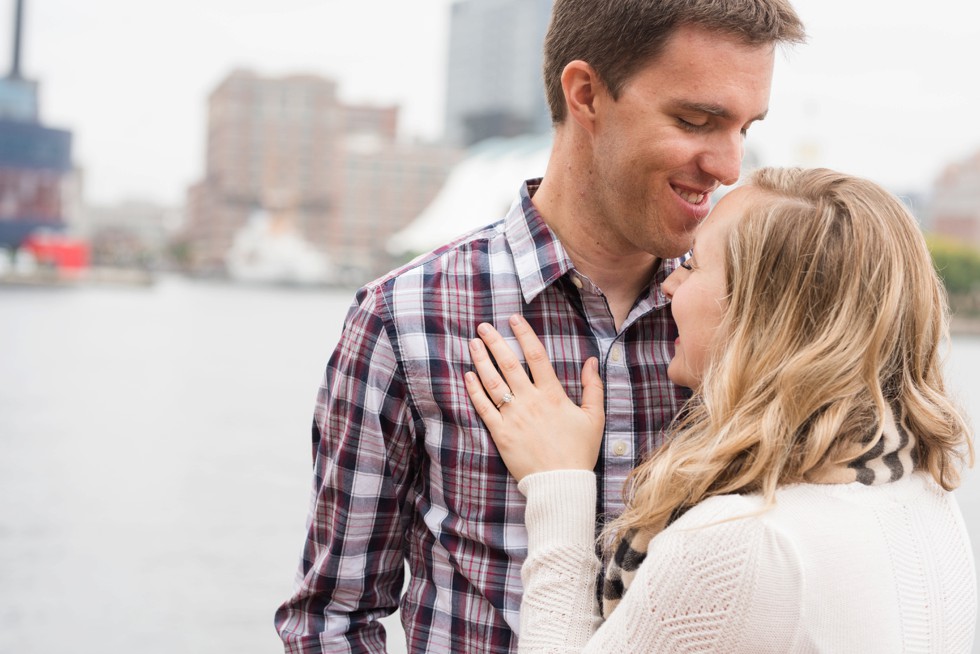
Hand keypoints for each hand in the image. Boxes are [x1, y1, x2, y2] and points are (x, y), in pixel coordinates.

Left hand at [464, 314, 603, 482]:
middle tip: (482, 326)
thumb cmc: (579, 450)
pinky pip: (484, 407)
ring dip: (480, 360)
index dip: (523, 334)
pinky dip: (474, 390)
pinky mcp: (500, 433)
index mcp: (552, 394)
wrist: (561, 483)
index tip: (513, 319)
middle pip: (508, 363)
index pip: (536, 356)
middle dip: (494, 341)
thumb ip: (592, 387)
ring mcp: (513, 416)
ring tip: (472, 343)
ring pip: (492, 382)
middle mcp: (530, 401)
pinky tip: (467, 375)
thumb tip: (592, 360)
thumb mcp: (594, 417)